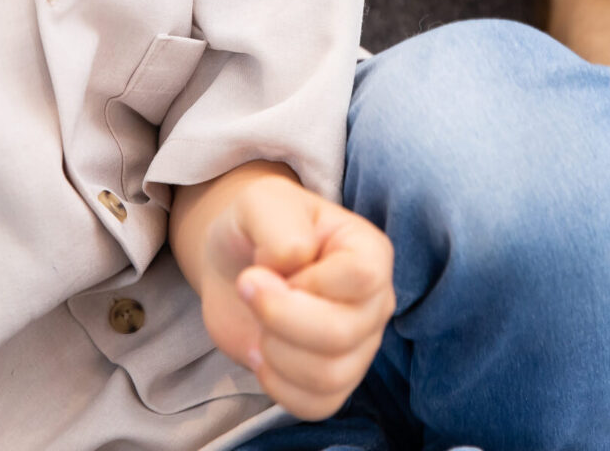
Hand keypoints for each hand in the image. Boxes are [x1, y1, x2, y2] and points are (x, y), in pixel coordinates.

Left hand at [189, 170, 393, 420]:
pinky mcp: (334, 381)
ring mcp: (359, 347)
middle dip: (278, 317)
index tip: (269, 264)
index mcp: (369, 252)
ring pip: (329, 376)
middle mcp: (374, 302)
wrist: (234, 263)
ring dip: (275, 352)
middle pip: (343, 333)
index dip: (307, 280)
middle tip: (248, 288)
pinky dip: (277, 385)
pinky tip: (262, 353)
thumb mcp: (260, 203)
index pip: (361, 277)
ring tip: (258, 322)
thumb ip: (279, 225)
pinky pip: (317, 405)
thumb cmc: (257, 227)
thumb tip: (291, 264)